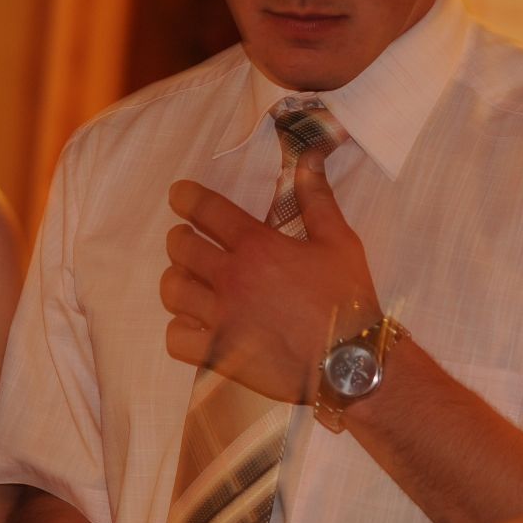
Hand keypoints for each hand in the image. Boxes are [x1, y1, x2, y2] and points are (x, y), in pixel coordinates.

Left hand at [162, 154, 380, 401]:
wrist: (350, 363)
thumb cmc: (347, 300)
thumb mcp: (339, 241)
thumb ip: (317, 198)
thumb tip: (307, 159)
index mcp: (257, 247)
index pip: (207, 210)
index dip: (186, 197)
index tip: (177, 194)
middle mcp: (232, 279)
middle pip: (180, 248)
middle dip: (180, 239)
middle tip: (187, 240)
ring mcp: (221, 318)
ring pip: (172, 290)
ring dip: (176, 280)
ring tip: (187, 280)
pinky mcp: (219, 354)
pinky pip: (176, 337)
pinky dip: (179, 328)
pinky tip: (193, 323)